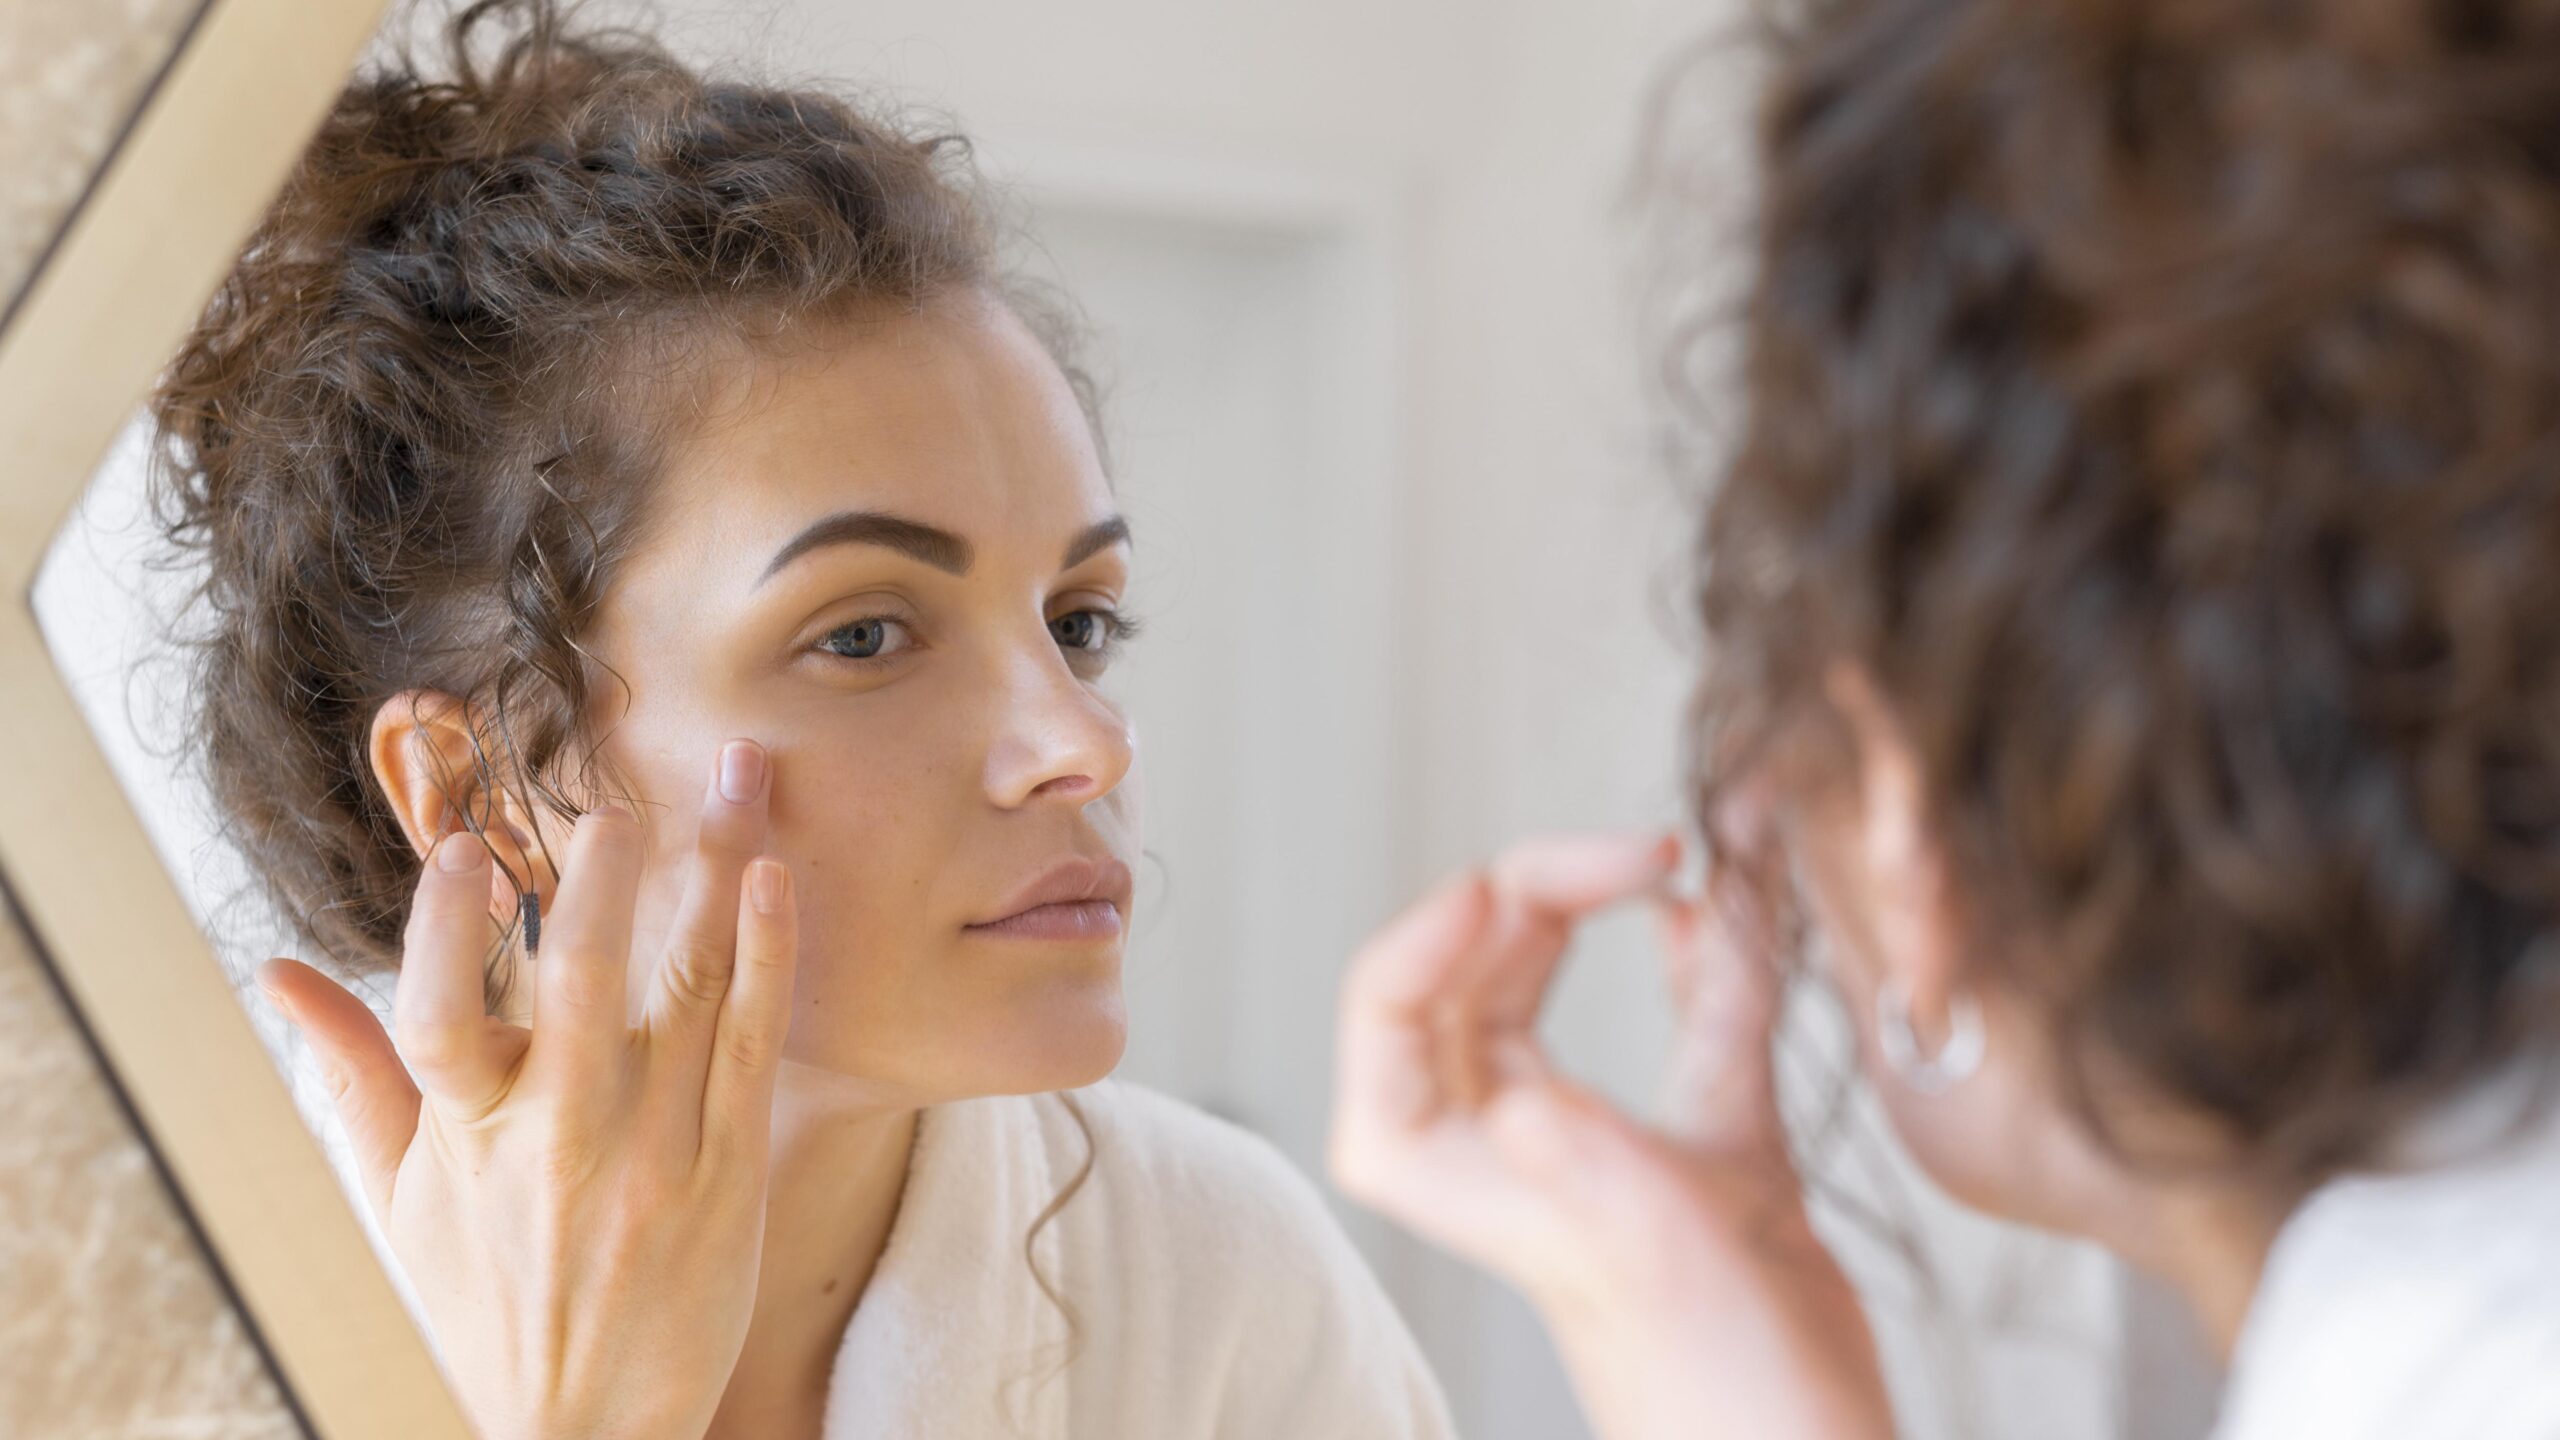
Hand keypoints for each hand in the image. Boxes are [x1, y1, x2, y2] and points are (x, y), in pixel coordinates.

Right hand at [258, 740, 795, 1439]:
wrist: (591, 1427)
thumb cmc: (487, 1300)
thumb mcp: (399, 1199)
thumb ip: (349, 1075)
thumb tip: (272, 973)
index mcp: (468, 1136)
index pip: (436, 1018)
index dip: (442, 930)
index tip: (460, 849)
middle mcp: (561, 1138)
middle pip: (579, 984)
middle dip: (602, 882)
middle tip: (618, 803)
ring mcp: (656, 1150)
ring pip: (688, 989)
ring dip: (716, 873)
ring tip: (738, 780)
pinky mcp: (732, 1166)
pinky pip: (755, 1042)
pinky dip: (768, 955)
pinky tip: (776, 881)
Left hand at [1327, 827, 1893, 1439]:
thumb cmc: (1716, 1384)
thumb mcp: (1641, 1252)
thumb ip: (1581, 1163)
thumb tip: (1524, 1097)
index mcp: (1432, 1158)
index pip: (1388, 999)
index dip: (1443, 919)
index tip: (1519, 881)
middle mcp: (1492, 1137)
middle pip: (1473, 963)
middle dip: (1548, 887)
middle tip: (1645, 853)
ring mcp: (1581, 1134)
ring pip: (1556, 979)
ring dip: (1607, 907)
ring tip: (1674, 861)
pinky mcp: (1677, 1142)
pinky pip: (1670, 1015)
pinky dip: (1696, 961)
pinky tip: (1717, 918)